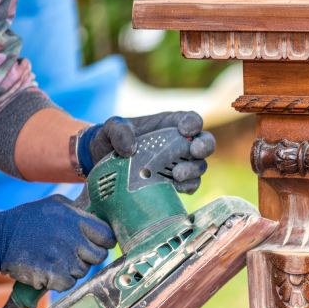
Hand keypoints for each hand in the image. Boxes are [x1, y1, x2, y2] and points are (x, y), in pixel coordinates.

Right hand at [0, 196, 115, 291]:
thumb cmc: (28, 219)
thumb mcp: (56, 204)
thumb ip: (79, 211)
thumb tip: (98, 216)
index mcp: (78, 221)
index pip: (108, 236)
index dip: (103, 242)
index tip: (95, 243)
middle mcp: (74, 239)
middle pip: (99, 256)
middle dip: (88, 256)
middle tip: (71, 252)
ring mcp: (64, 259)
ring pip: (83, 271)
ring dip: (71, 268)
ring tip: (54, 258)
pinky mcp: (52, 275)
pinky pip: (68, 283)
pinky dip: (60, 280)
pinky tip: (48, 269)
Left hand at [79, 111, 215, 192]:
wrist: (102, 162)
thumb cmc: (112, 139)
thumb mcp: (112, 128)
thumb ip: (119, 131)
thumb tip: (130, 149)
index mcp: (171, 125)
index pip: (192, 120)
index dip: (193, 124)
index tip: (184, 130)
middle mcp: (181, 144)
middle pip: (206, 143)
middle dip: (204, 147)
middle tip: (194, 151)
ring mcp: (181, 164)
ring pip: (200, 166)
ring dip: (192, 170)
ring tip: (176, 174)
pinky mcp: (176, 183)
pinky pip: (191, 185)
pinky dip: (187, 187)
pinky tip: (175, 187)